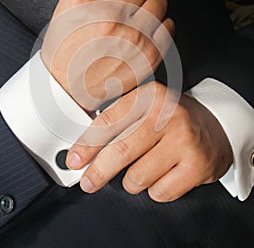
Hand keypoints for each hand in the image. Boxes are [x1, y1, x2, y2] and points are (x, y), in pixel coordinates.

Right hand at [41, 0, 173, 111]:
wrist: (68, 86)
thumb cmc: (65, 44)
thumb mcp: (67, 0)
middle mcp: (109, 15)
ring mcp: (131, 37)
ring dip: (148, 3)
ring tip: (130, 17)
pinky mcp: (147, 55)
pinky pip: (168, 25)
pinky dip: (158, 25)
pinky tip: (140, 32)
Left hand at [66, 82, 232, 201]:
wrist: (215, 124)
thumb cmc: (171, 118)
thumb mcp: (145, 107)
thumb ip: (117, 122)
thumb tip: (84, 150)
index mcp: (150, 96)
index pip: (109, 122)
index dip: (86, 145)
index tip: (75, 160)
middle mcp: (168, 115)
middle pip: (121, 151)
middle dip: (98, 172)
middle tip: (89, 182)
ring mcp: (184, 140)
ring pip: (137, 177)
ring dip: (132, 181)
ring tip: (142, 168)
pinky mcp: (197, 165)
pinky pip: (159, 192)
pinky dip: (154, 189)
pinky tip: (162, 174)